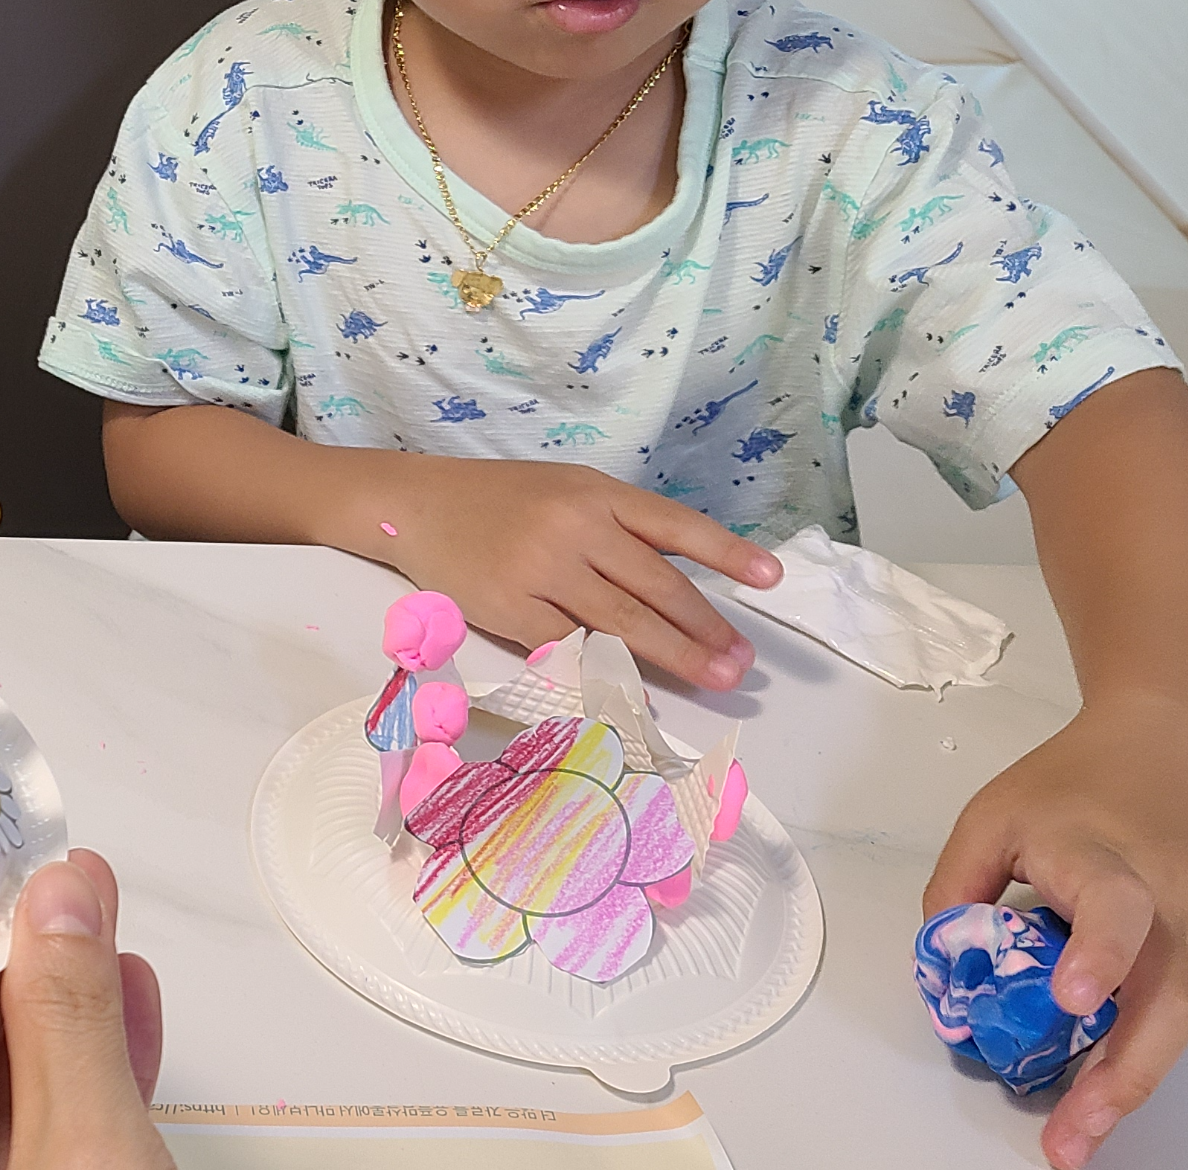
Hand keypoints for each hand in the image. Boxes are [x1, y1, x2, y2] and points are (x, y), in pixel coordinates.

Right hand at [372, 454, 781, 687]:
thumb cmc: (499, 501)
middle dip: (706, 627)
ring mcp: (542, 569)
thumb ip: (618, 527)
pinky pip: (573, 649)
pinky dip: (610, 675)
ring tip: (717, 678)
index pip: (674, 525)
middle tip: (743, 662)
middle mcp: (575, 527)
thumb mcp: (566, 491)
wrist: (417, 505)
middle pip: (656, 585)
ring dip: (676, 656)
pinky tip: (639, 694)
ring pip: (622, 623)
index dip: (726, 553)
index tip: (770, 577)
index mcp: (596, 493)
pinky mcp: (511, 608)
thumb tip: (682, 578)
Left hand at [925, 697, 1187, 1168]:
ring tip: (1077, 1135)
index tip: (1071, 999)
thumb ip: (956, 885)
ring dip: (1127, 1085)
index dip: (1097, 957)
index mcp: (1107, 858)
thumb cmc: (1085, 778)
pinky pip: (1169, 1014)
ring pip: (1172, 1024)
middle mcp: (1168, 906)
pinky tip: (1100, 1091)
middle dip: (1118, 1077)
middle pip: (1163, 1002)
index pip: (1114, 909)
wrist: (1183, 747)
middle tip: (1070, 1133)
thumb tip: (939, 962)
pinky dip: (1136, 1054)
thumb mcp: (995, 813)